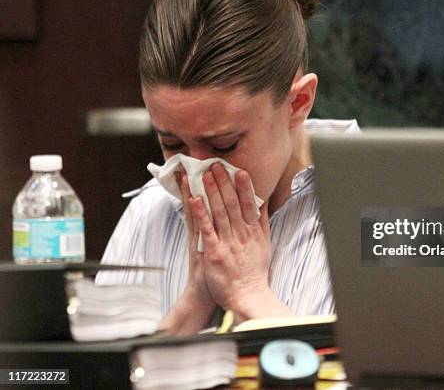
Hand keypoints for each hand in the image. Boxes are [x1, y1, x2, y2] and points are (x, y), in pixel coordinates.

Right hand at [157, 170, 216, 334]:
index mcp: (207, 232)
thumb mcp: (218, 250)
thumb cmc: (219, 275)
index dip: (200, 186)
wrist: (206, 299)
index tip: (197, 167)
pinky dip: (197, 212)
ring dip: (197, 189)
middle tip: (198, 161)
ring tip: (194, 170)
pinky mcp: (203, 249)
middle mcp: (202, 233)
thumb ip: (222, 232)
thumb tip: (234, 216)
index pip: (203, 203)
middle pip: (200, 202)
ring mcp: (202, 240)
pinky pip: (200, 228)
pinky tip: (194, 197)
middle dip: (200, 182)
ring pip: (199, 210)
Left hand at [190, 162, 272, 316]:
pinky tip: (194, 199)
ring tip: (204, 175)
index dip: (244, 186)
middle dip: (223, 183)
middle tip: (216, 165)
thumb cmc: (254, 271)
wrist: (247, 296)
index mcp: (253, 232)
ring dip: (211, 192)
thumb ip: (262, 221)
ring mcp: (228, 243)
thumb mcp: (265, 244)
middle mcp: (242, 235)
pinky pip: (206, 230)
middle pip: (232, 204)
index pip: (249, 204)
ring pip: (219, 212)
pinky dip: (201, 214)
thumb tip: (263, 200)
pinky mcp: (214, 253)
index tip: (239, 170)